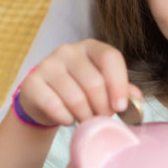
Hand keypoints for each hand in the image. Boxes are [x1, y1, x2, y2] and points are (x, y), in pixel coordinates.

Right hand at [19, 39, 141, 125]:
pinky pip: (54, 105)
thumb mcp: (103, 87)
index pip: (110, 57)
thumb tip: (135, 98)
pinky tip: (69, 119)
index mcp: (90, 47)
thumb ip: (121, 90)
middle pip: (94, 82)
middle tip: (102, 119)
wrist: (44, 99)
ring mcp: (47, 64)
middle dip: (102, 108)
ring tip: (87, 121)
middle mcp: (68, 51)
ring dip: (85, 116)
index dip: (119, 84)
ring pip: (75, 97)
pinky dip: (66, 118)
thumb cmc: (80, 91)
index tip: (121, 107)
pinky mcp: (31, 82)